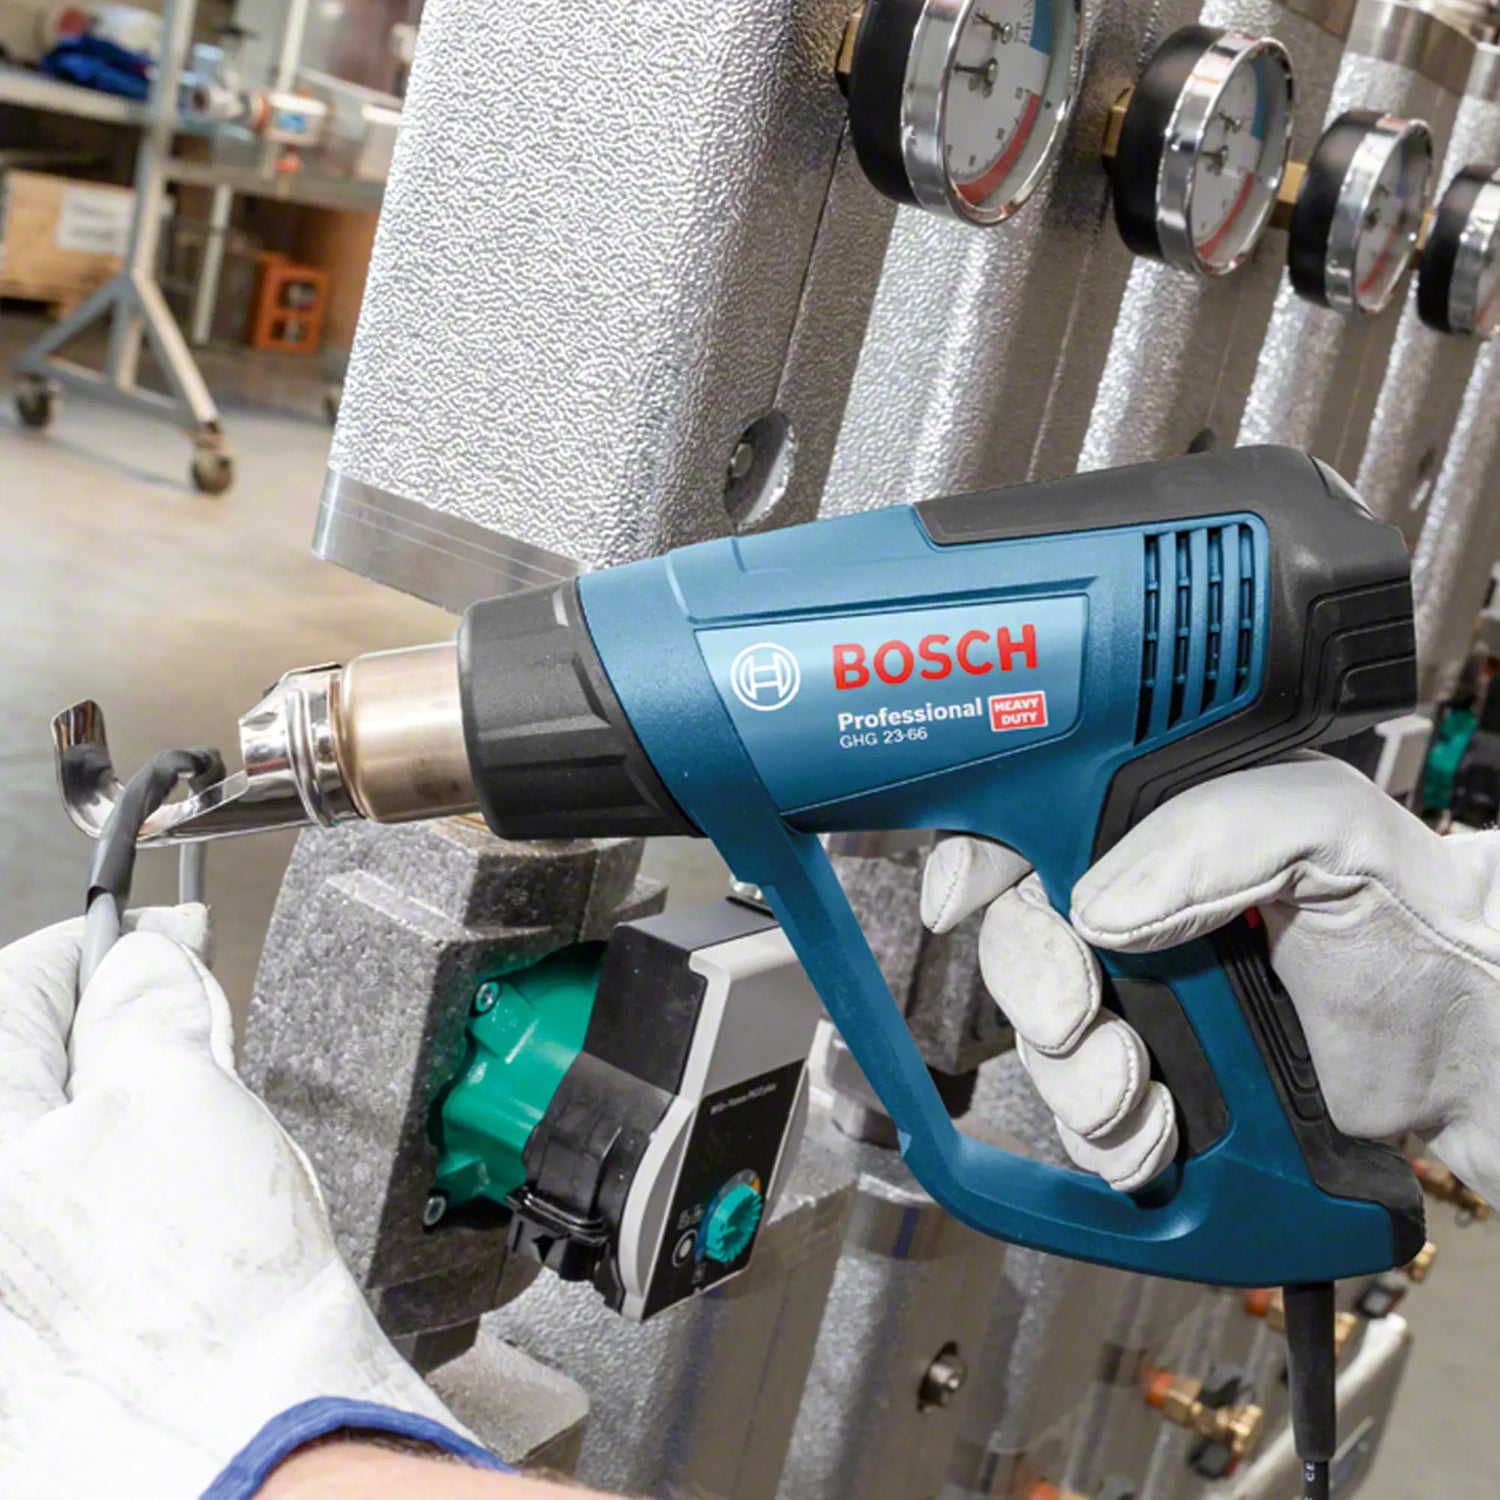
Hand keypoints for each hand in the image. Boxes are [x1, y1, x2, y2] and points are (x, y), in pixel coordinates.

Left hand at [0, 908, 477, 1498]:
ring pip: (47, 1141)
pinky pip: (64, 1211)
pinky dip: (112, 1177)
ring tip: (196, 1124)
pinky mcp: (31, 1324)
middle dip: (103, 1027)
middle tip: (182, 1018)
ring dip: (113, 1103)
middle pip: (21, 1068)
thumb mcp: (180, 1098)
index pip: (13, 992)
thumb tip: (142, 960)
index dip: (94, 948)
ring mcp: (10, 1277)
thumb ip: (146, 1007)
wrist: (239, 1450)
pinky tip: (175, 1198)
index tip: (147, 934)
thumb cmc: (203, 1303)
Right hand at [922, 756, 1499, 1205]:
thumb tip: (1098, 906)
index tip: (964, 904)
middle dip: (1035, 992)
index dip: (977, 859)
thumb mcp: (1329, 833)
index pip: (1025, 822)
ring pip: (1040, 1040)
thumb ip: (1217, 832)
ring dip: (1073, 1082)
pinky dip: (1102, 1141)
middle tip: (1084, 1020)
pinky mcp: (1161, 1082)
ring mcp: (1144, 1000)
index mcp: (1157, 829)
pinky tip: (1155, 1142)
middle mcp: (1137, 907)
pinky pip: (1082, 1116)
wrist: (1470, 1057)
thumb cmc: (1416, 926)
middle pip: (1015, 939)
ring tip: (1142, 1098)